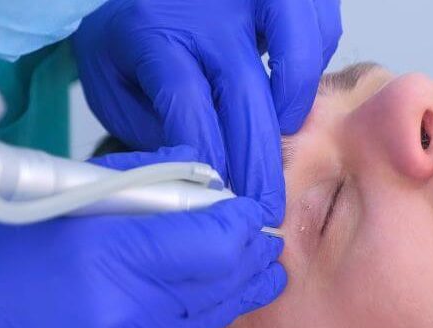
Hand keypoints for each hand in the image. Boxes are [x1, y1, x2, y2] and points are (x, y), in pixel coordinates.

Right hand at [0, 147, 285, 327]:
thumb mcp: (52, 204)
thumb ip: (135, 181)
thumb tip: (199, 172)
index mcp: (108, 255)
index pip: (215, 240)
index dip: (241, 222)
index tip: (247, 210)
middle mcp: (130, 313)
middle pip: (225, 281)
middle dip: (250, 255)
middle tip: (261, 238)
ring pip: (211, 317)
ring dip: (232, 289)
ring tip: (256, 269)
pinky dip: (195, 320)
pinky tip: (199, 302)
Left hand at [71, 0, 342, 225]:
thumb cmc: (129, 49)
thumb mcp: (115, 91)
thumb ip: (152, 130)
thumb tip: (202, 177)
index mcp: (152, 35)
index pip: (187, 101)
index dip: (211, 155)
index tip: (223, 198)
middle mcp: (203, 14)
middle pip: (244, 87)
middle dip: (259, 156)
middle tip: (266, 203)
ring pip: (297, 38)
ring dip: (297, 96)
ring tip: (287, 132)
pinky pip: (318, 20)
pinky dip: (316, 57)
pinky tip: (294, 89)